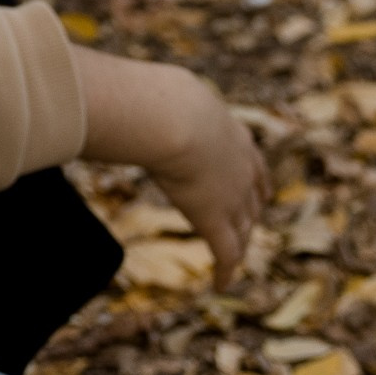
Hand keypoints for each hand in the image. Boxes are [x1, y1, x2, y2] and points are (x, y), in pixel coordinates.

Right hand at [76, 52, 265, 281]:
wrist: (172, 118)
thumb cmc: (159, 99)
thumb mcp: (164, 95)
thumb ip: (150, 100)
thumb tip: (117, 89)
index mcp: (233, 135)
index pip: (252, 163)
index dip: (255, 180)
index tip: (257, 190)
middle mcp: (242, 169)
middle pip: (254, 200)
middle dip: (251, 214)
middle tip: (246, 225)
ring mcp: (232, 197)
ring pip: (242, 230)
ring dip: (238, 245)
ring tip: (233, 258)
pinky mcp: (216, 221)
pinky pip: (227, 254)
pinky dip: (226, 271)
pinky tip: (221, 285)